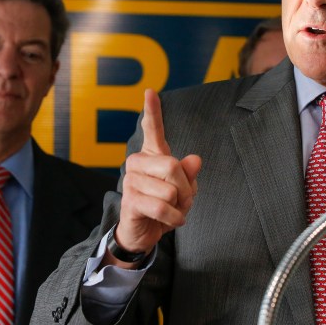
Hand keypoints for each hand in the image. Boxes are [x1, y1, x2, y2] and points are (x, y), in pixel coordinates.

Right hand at [113, 89, 200, 261]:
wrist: (145, 233)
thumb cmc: (165, 206)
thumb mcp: (185, 189)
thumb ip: (190, 174)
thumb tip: (195, 159)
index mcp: (152, 155)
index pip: (152, 129)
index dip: (152, 111)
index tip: (150, 91)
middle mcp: (137, 162)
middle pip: (172, 166)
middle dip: (186, 188)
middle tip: (182, 200)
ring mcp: (131, 181)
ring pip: (170, 189)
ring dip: (180, 206)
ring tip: (171, 211)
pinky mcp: (130, 201)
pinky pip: (162, 206)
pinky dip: (173, 218)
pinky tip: (171, 221)